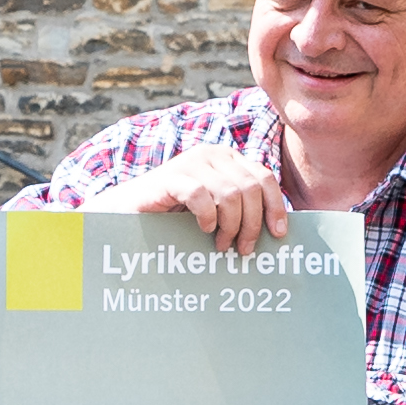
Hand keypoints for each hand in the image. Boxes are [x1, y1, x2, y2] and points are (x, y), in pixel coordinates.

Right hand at [92, 147, 288, 255]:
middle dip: (252, 224)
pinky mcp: (170, 177)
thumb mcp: (214, 209)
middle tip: (242, 249)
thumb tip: (275, 229)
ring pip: (231, 195)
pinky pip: (202, 197)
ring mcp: (190, 163)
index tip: (278, 235)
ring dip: (231, 226)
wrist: (127, 212)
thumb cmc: (173, 216)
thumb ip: (239, 208)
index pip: (264, 177)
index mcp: (227, 159)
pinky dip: (207, 218)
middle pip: (251, 189)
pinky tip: (203, 230)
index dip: (275, 206)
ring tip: (221, 245)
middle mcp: (212, 154)